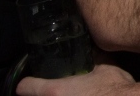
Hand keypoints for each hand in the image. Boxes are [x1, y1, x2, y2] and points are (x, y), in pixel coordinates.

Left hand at [16, 63, 135, 95]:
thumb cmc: (115, 88)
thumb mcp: (105, 67)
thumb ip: (94, 58)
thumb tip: (91, 48)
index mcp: (55, 91)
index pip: (24, 87)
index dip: (29, 82)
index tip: (35, 80)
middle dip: (41, 94)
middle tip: (55, 89)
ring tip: (67, 95)